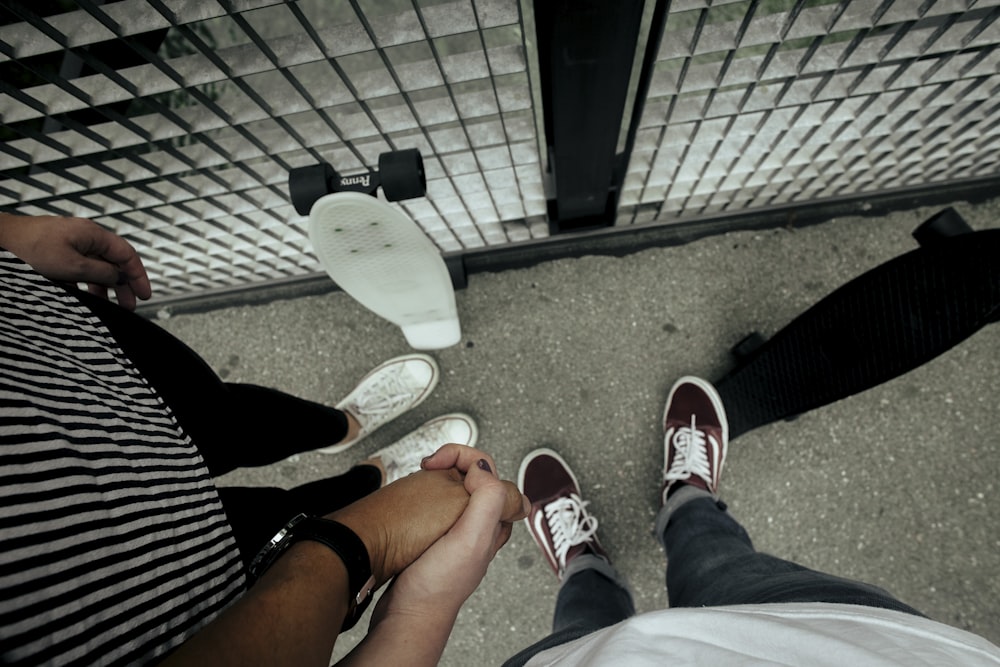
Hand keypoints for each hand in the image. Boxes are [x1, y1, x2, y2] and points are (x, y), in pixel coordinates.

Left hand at [0, 213, 150, 308]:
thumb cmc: (29, 249)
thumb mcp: (73, 267)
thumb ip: (101, 273)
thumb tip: (120, 277)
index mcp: (92, 234)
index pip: (127, 254)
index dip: (138, 275)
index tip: (144, 295)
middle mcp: (84, 236)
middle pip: (113, 261)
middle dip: (123, 284)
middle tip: (129, 305)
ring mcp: (69, 243)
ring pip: (96, 266)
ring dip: (104, 286)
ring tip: (107, 304)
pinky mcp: (56, 251)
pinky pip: (79, 267)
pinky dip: (84, 282)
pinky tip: (82, 295)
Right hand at [336, 446, 527, 665]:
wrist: (408, 614)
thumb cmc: (438, 585)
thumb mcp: (470, 539)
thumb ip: (487, 500)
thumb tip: (482, 469)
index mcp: (496, 522)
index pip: (492, 472)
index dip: (466, 457)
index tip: (440, 464)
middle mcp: (482, 526)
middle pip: (476, 476)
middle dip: (453, 462)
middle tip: (428, 465)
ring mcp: (460, 532)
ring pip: (458, 490)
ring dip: (441, 477)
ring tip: (422, 477)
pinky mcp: (439, 539)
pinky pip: (440, 504)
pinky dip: (429, 494)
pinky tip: (416, 500)